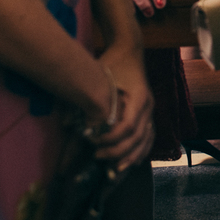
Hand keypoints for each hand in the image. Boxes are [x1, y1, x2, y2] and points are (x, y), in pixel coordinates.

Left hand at [92, 44, 154, 171]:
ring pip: (146, 139)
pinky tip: (134, 161)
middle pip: (138, 136)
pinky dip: (142, 150)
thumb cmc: (113, 63)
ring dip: (132, 155)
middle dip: (118, 151)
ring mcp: (150, 109)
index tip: (93, 142)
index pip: (127, 127)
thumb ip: (89, 100)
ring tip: (116, 169)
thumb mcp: (99, 78)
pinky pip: (149, 135)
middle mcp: (148, 105)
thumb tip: (69, 124)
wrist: (129, 50)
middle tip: (98, 156)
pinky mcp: (148, 112)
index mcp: (139, 97)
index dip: (110, 138)